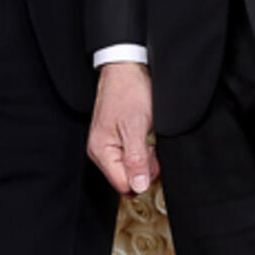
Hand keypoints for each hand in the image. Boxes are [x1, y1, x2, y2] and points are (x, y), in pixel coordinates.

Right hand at [88, 61, 157, 196]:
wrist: (127, 68)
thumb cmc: (129, 92)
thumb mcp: (136, 127)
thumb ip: (136, 159)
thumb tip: (138, 187)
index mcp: (101, 151)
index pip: (123, 185)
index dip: (143, 179)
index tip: (154, 162)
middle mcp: (100, 152)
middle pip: (128, 178)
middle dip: (145, 167)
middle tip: (151, 144)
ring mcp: (108, 146)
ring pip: (132, 168)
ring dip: (146, 158)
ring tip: (148, 137)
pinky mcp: (116, 140)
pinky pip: (132, 156)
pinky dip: (143, 150)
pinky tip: (146, 136)